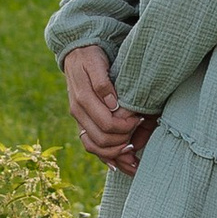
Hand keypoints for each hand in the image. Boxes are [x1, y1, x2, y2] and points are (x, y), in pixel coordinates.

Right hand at [62, 43, 154, 176]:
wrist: (75, 53)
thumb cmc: (90, 56)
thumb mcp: (96, 63)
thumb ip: (102, 82)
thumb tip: (112, 104)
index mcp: (82, 99)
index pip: (106, 124)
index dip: (125, 127)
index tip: (140, 119)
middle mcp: (77, 112)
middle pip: (101, 140)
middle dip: (122, 142)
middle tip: (140, 136)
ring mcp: (78, 119)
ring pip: (94, 147)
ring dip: (114, 154)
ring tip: (133, 154)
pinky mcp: (81, 121)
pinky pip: (90, 145)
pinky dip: (103, 156)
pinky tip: (117, 164)